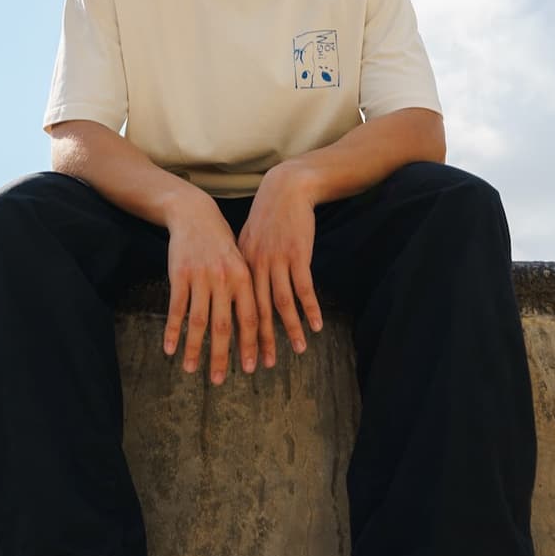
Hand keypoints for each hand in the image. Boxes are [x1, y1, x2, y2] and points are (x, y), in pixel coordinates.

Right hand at [163, 194, 259, 384]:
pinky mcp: (180, 275)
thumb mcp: (240, 263)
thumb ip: (246, 292)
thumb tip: (253, 327)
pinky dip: (173, 330)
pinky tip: (169, 349)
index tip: (253, 368)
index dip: (252, 345)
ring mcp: (201, 277)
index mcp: (244, 279)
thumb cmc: (221, 244)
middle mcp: (224, 280)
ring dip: (193, 348)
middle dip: (222, 356)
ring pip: (198, 321)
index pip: (250, 319)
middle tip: (218, 380)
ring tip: (190, 370)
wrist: (195, 215)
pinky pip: (176, 308)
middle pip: (224, 325)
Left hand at [236, 164, 322, 367]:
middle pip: (257, 311)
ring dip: (290, 330)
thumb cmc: (268, 218)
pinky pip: (303, 287)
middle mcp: (255, 267)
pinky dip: (310, 308)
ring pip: (281, 303)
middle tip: (261, 366)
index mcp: (240, 266)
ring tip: (298, 350)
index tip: (240, 357)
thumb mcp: (249, 241)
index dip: (239, 335)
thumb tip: (242, 293)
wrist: (285, 190)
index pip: (238, 308)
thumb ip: (245, 267)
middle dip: (259, 341)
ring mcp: (276, 261)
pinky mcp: (297, 255)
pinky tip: (316, 326)